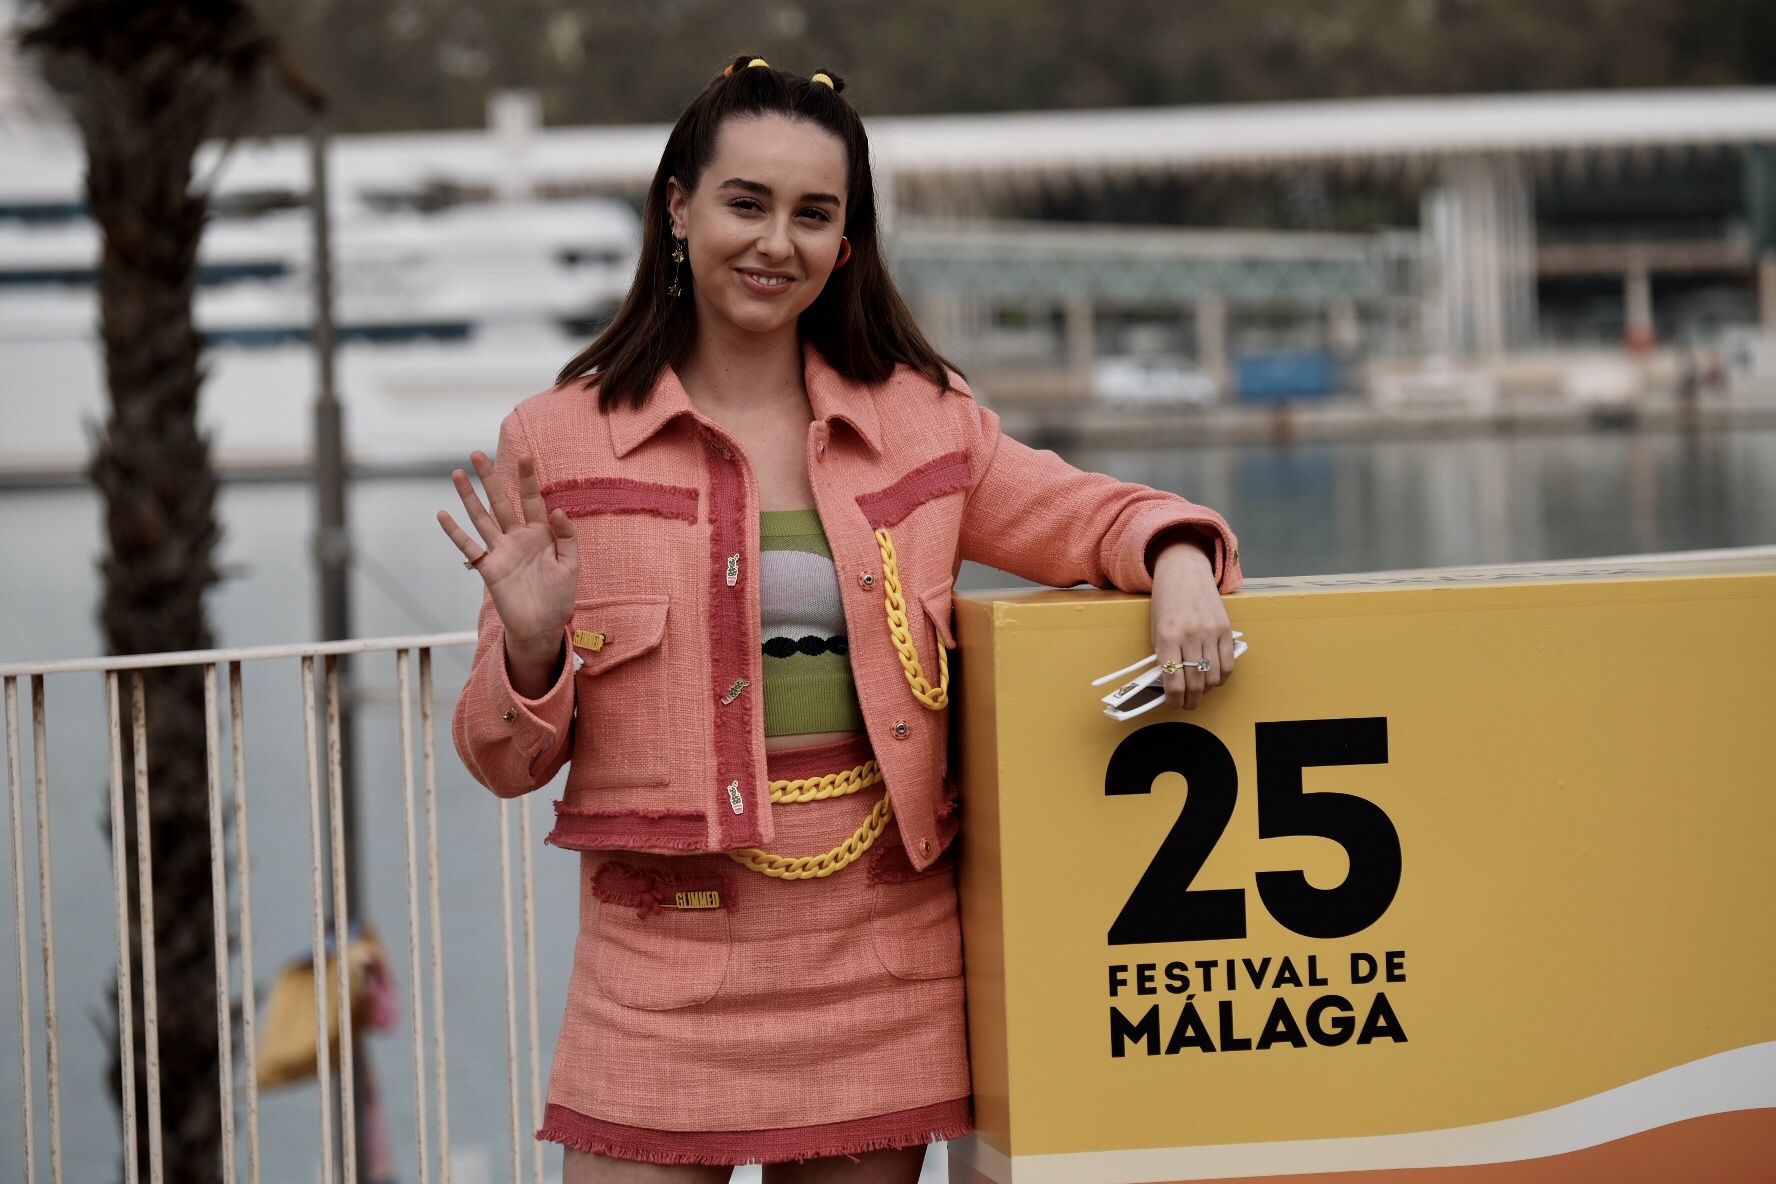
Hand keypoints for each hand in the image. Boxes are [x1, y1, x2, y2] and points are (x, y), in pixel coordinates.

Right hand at [437, 449, 578, 663]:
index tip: (526, 455)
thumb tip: (556, 509)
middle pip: (501, 502)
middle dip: (490, 478)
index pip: (533, 500)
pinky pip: (469, 547)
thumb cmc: (559, 598)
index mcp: (541, 534)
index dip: (528, 479)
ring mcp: (500, 551)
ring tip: (457, 473)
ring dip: (469, 497)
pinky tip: (442, 514)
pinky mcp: (488, 568)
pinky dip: (455, 532)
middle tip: (477, 453)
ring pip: (481, 518)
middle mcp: (518, 538)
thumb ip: (567, 537)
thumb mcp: (571, 566)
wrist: (542, 627)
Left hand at [1149, 542, 1233, 710]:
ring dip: (1206, 691)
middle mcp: (1190, 636)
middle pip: (1195, 683)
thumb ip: (1163, 656)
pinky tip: (1214, 679)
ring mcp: (1211, 632)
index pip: (1173, 680)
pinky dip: (1222, 677)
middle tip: (1187, 704)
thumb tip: (1170, 685)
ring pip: (1213, 677)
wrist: (1185, 571)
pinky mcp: (1226, 629)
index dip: (1174, 700)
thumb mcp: (1156, 629)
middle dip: (1190, 700)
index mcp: (1167, 637)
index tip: (1173, 704)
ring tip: (1200, 692)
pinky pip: (1228, 664)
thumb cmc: (1166, 602)